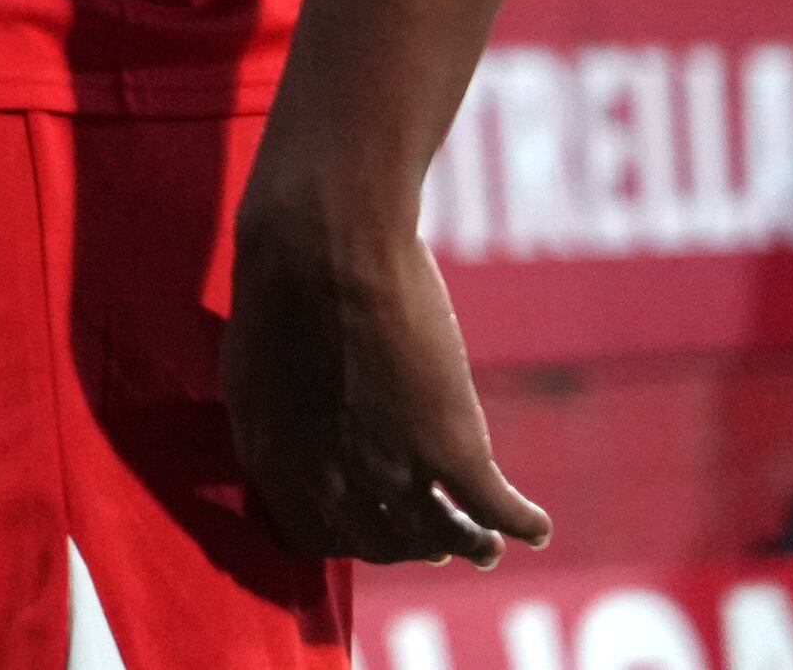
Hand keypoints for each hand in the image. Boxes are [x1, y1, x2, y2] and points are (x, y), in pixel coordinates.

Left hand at [224, 171, 549, 566]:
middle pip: (380, 544)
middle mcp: (331, 484)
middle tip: (437, 541)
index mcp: (272, 463)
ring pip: (441, 537)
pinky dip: (521, 521)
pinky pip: (494, 507)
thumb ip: (279, 417)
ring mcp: (393, 471)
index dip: (348, 537)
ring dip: (467, 545)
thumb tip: (296, 434)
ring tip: (485, 548)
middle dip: (408, 545)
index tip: (371, 530)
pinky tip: (537, 526)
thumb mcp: (255, 367)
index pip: (313, 539)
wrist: (322, 244)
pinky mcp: (450, 447)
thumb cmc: (281, 282)